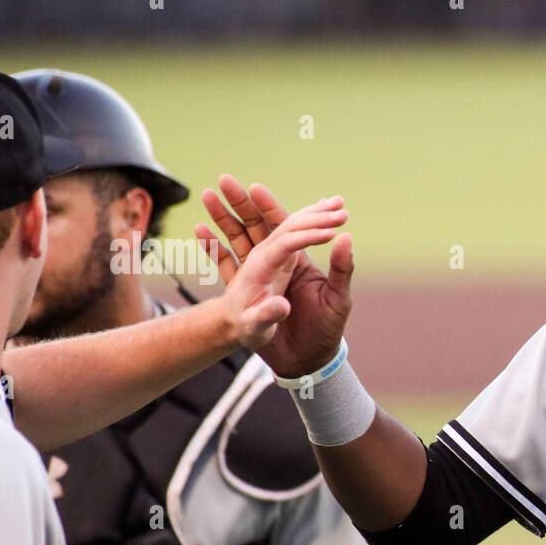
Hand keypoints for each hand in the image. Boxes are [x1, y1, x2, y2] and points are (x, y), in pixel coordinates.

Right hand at [199, 175, 354, 378]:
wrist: (307, 364)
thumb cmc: (326, 332)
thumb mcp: (338, 300)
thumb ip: (341, 270)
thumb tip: (345, 237)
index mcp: (299, 262)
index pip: (284, 228)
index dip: (271, 208)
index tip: (256, 188)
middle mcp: (278, 265)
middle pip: (256, 227)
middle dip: (242, 203)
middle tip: (226, 180)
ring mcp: (260, 278)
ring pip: (238, 241)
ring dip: (223, 219)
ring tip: (208, 196)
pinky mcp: (246, 294)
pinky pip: (226, 267)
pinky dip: (213, 250)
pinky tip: (200, 232)